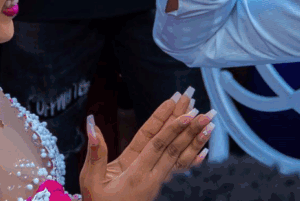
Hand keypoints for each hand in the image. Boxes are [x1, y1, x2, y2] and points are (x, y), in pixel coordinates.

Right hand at [79, 90, 214, 200]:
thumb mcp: (91, 182)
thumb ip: (95, 154)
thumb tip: (92, 127)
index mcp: (135, 175)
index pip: (157, 147)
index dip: (171, 129)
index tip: (186, 115)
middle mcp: (151, 179)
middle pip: (173, 149)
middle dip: (189, 129)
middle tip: (204, 113)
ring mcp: (157, 183)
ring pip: (178, 157)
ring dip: (193, 140)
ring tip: (209, 125)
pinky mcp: (158, 186)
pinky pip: (177, 169)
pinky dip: (192, 159)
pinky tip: (204, 152)